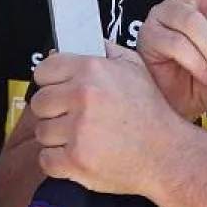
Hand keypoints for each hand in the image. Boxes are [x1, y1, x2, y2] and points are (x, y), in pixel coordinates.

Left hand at [29, 44, 182, 195]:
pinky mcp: (75, 160)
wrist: (167, 152)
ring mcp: (78, 130)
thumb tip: (77, 46)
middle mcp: (82, 96)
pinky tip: (77, 154)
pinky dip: (58, 161)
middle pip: (39, 102)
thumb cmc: (152, 113)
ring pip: (41, 131)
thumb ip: (104, 52)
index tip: (57, 90)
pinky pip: (46, 159)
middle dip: (53, 110)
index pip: (43, 70)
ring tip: (79, 136)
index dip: (50, 81)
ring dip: (56, 137)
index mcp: (92, 70)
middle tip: (71, 116)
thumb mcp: (134, 67)